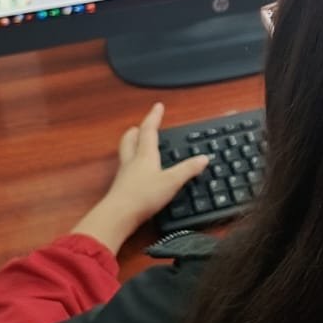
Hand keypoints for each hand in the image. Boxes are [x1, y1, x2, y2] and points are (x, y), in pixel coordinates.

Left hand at [73, 104, 207, 251]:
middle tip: (139, 126)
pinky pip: (126, 169)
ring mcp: (124, 174)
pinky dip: (132, 164)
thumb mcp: (171, 181)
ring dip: (132, 145)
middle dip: (136, 130)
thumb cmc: (143, 195)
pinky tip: (137, 171)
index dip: (154, 117)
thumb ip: (188, 169)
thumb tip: (203, 158)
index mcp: (145, 154)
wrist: (118, 216)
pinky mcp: (121, 188)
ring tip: (138, 144)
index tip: (157, 106)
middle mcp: (132, 161)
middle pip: (130, 139)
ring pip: (126, 153)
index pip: (149, 130)